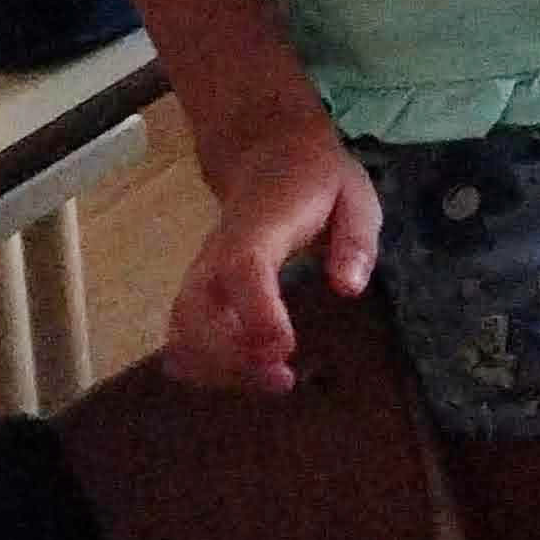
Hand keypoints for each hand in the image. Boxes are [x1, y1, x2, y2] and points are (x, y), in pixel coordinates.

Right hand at [168, 114, 377, 395]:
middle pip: (197, 310)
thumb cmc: (316, 181)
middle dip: (230, 356)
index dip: (255, 313)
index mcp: (259, 226)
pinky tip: (243, 376)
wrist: (269, 156)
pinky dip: (203, 366)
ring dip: (217, 368)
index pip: (242, 269)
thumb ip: (356, 239)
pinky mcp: (196, 291)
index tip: (284, 350)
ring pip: (182, 329)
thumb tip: (349, 288)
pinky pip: (182, 335)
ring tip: (270, 382)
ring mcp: (201, 273)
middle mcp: (217, 253)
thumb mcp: (354, 195)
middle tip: (282, 378)